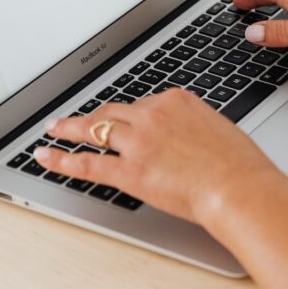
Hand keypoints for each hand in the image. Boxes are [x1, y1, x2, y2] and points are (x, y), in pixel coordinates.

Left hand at [34, 90, 275, 224]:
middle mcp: (153, 115)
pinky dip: (62, 159)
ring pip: (94, 130)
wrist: (239, 187)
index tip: (121, 121)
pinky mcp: (129, 171)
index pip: (143, 104)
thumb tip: (186, 139)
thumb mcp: (218, 130)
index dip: (129, 116)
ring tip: (54, 130)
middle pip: (113, 112)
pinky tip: (47, 156)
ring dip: (69, 129)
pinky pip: (87, 162)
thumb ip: (194, 129)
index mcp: (177, 101)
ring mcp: (138, 141)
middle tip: (74, 119)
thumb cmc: (239, 166)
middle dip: (91, 116)